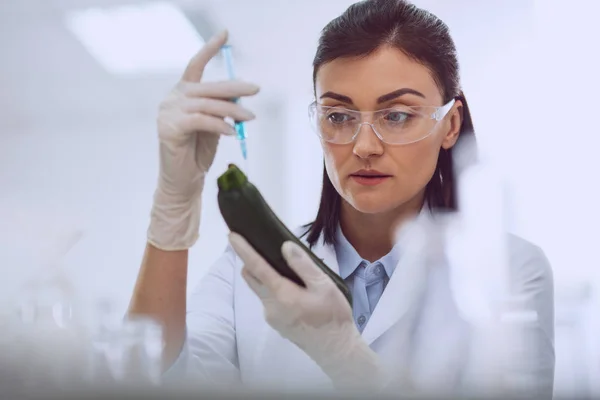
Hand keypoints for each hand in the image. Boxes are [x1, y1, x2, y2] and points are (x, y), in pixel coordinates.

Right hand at [147, 30, 259, 250]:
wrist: (183, 180)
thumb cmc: (198, 152)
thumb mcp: (214, 125)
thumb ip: (222, 108)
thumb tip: (240, 94)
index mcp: (182, 93)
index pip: (196, 66)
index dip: (210, 49)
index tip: (225, 34)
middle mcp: (172, 98)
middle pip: (207, 86)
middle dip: (234, 88)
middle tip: (256, 90)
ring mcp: (167, 112)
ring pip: (207, 104)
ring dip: (232, 111)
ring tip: (250, 118)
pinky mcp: (169, 128)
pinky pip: (201, 121)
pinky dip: (220, 125)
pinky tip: (233, 132)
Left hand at [228, 233, 390, 391]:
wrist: (335, 349)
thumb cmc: (333, 316)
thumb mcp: (324, 286)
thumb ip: (303, 265)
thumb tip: (285, 246)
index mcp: (282, 294)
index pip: (257, 267)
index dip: (243, 250)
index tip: (232, 236)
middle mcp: (270, 306)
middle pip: (251, 277)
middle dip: (249, 260)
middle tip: (257, 245)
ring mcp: (271, 316)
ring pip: (259, 289)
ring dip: (262, 275)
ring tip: (281, 265)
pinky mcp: (275, 322)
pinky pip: (267, 299)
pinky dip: (272, 288)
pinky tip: (290, 286)